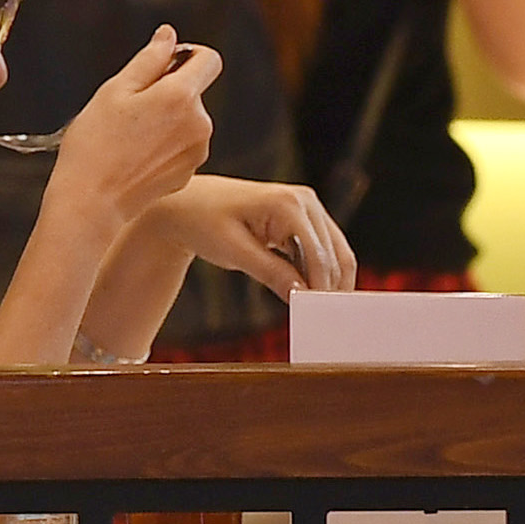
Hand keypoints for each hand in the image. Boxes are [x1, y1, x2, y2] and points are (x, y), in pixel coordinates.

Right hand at [51, 28, 220, 221]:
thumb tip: (169, 36)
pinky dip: (167, 143)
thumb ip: (149, 58)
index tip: (164, 64)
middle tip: (130, 107)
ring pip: (188, 119)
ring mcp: (198, 150)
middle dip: (169, 90)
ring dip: (168, 118)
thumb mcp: (115, 90)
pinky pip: (184, 144)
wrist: (92, 201)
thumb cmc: (96, 144)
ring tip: (130, 135)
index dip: (187, 55)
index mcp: (181, 96)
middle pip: (194, 91)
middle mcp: (199, 123)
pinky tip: (137, 155)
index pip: (209, 59)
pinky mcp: (191, 170)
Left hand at [148, 176, 356, 300]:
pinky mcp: (304, 216)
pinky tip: (313, 294)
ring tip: (320, 313)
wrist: (188, 204)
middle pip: (333, 255)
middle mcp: (305, 200)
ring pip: (336, 252)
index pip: (318, 255)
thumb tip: (301, 295)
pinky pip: (324, 248)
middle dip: (329, 289)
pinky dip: (321, 272)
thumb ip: (270, 272)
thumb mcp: (234, 252)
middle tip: (322, 323)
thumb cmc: (204, 222)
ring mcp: (307, 206)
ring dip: (330, 281)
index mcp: (287, 204)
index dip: (320, 289)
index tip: (317, 319)